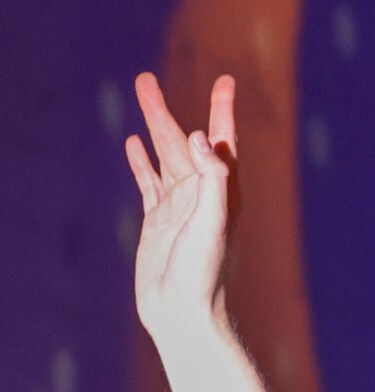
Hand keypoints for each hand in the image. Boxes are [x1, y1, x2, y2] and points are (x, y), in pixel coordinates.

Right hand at [125, 73, 237, 334]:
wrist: (184, 312)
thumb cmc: (205, 272)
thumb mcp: (212, 221)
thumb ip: (211, 178)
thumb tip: (198, 138)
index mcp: (223, 189)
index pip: (220, 141)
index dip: (222, 110)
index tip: (224, 80)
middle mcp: (203, 192)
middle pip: (181, 141)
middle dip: (163, 111)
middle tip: (144, 79)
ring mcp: (179, 205)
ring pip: (163, 155)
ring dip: (151, 127)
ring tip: (138, 98)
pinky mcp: (158, 220)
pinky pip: (149, 181)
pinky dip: (141, 161)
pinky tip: (133, 144)